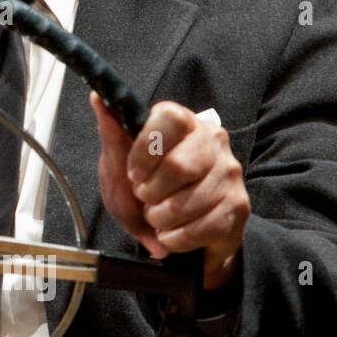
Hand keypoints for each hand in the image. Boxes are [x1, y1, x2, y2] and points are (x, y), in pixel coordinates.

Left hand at [90, 94, 249, 289]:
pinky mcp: (239, 206)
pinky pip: (200, 229)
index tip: (133, 174)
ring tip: (157, 216)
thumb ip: (112, 134)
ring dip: (159, 219)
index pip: (169, 120)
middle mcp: (212, 140)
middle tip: (144, 197)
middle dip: (150, 192)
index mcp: (181, 122)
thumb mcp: (120, 163)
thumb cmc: (147, 188)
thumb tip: (97, 98)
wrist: (178, 228)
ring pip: (186, 203)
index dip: (146, 150)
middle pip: (179, 166)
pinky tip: (172, 233)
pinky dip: (174, 238)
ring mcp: (230, 173)